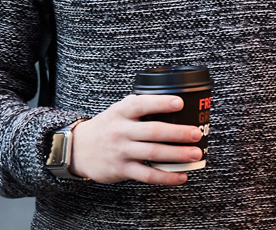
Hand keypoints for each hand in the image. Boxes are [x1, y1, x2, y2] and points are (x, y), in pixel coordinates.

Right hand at [67, 94, 203, 184]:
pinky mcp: (122, 169)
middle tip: (196, 133)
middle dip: (178, 133)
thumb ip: (138, 106)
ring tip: (195, 153)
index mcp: (121, 112)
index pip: (142, 105)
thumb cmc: (106, 127)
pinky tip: (181, 176)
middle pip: (153, 131)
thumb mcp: (117, 111)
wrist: (79, 149)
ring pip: (153, 153)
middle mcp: (120, 130)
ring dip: (177, 154)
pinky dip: (166, 177)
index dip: (161, 103)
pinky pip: (147, 175)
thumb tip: (170, 99)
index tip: (179, 103)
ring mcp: (121, 151)